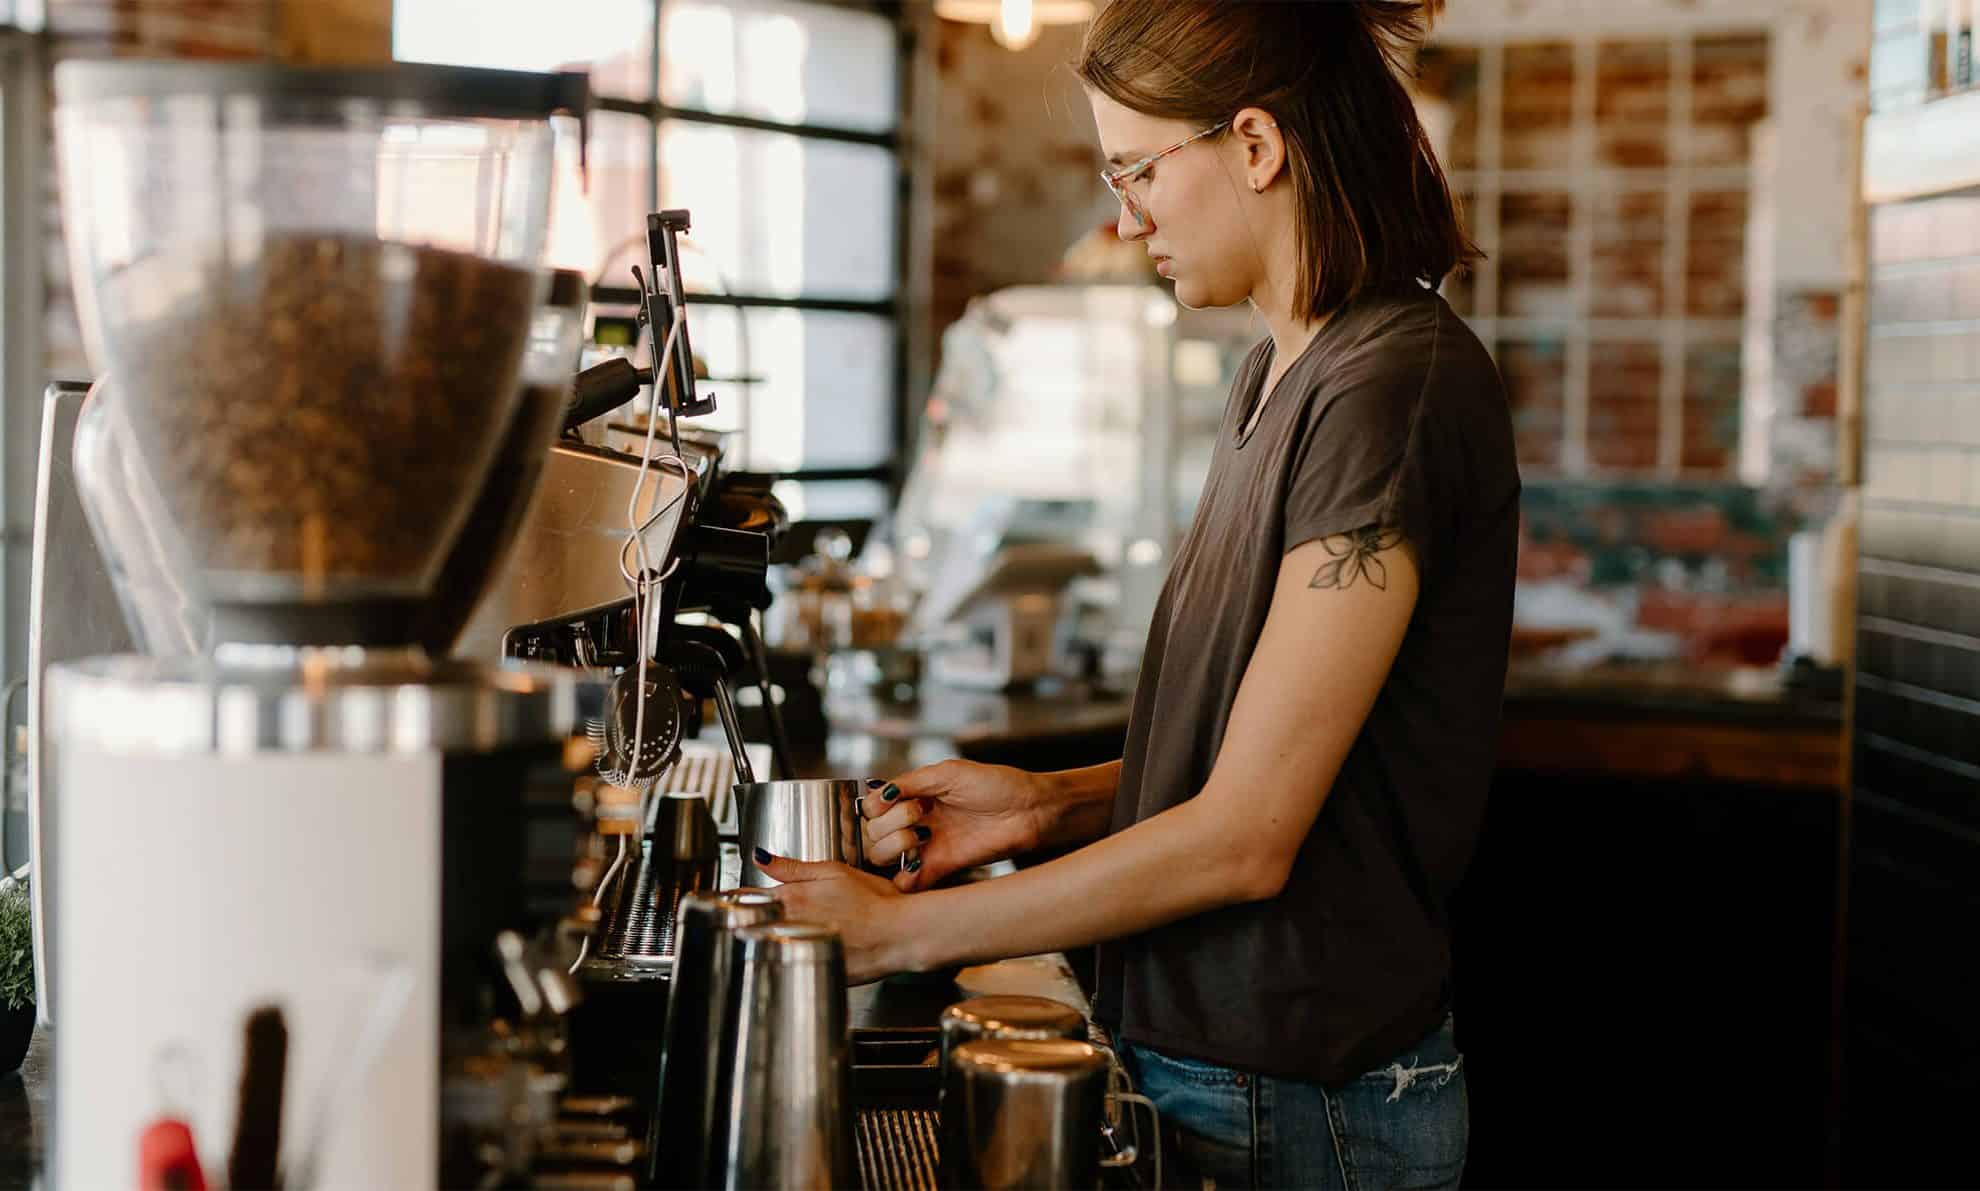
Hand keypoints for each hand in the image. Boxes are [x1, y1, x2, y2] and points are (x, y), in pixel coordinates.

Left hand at [754, 850, 915, 983]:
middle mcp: (788, 924)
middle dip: (759, 920)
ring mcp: (797, 950)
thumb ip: (792, 867)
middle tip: (780, 917)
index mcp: (790, 898)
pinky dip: (796, 958)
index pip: (746, 899)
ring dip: (774, 939)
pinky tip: (816, 951)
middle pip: (754, 924)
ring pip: (770, 945)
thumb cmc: (874, 901)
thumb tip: (760, 857)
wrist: (899, 935)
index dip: (746, 899)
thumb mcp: (834, 871)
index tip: (748, 901)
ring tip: (804, 934)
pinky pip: (791, 964)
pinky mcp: (810, 970)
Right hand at [860, 760, 1045, 891]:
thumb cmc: (996, 785)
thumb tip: (878, 793)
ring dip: (892, 844)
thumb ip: (911, 782)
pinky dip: (903, 877)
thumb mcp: (949, 772)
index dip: (876, 805)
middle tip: (919, 812)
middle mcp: (915, 823)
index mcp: (914, 797)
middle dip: (888, 822)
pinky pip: (907, 882)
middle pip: (872, 833)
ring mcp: (925, 847)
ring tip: (921, 835)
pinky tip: (917, 862)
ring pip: (882, 857)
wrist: (1029, 810)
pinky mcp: (939, 868)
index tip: (897, 798)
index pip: (872, 807)